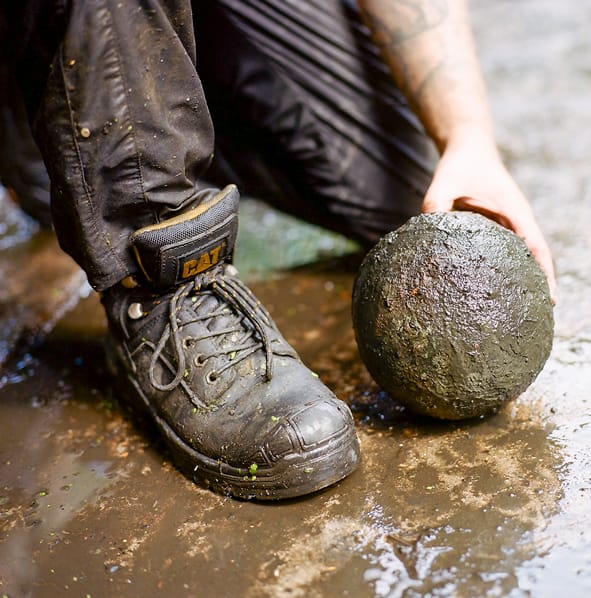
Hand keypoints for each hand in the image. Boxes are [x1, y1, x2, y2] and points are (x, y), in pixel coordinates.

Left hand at [421, 132, 556, 300]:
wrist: (466, 147)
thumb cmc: (459, 164)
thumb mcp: (445, 182)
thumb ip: (435, 204)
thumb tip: (425, 229)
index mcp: (514, 212)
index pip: (536, 248)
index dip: (545, 274)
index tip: (549, 300)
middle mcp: (514, 221)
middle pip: (533, 259)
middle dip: (536, 286)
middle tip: (533, 318)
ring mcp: (506, 224)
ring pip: (519, 257)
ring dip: (521, 280)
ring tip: (514, 311)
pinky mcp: (493, 226)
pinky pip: (502, 251)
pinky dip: (502, 269)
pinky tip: (488, 289)